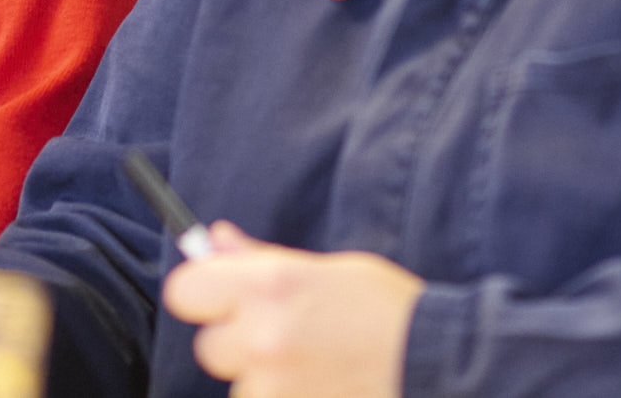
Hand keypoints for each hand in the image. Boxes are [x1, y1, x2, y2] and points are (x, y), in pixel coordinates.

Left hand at [162, 222, 422, 397]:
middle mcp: (263, 336)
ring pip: (239, 386)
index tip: (219, 298)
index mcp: (269, 285)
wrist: (435, 362)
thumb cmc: (385, 308)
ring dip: (263, 379)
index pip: (185, 291)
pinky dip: (284, 396)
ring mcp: (275, 386)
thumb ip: (261, 260)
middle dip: (237, 342)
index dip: (201, 294)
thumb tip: (214, 239)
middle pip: (209, 347)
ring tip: (313, 365)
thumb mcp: (326, 269)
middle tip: (281, 337)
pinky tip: (320, 384)